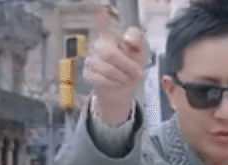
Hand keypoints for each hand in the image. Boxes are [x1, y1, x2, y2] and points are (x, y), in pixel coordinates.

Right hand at [82, 2, 146, 124]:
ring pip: (107, 68)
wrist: (121, 91)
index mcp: (112, 38)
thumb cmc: (130, 69)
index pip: (103, 25)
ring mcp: (91, 59)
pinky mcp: (87, 73)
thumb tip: (127, 37)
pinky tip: (117, 83)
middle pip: (109, 53)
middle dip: (126, 64)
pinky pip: (101, 79)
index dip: (100, 18)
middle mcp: (99, 45)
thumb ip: (137, 43)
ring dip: (122, 76)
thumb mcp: (140, 55)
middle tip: (137, 72)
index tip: (100, 10)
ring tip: (127, 78)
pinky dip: (114, 83)